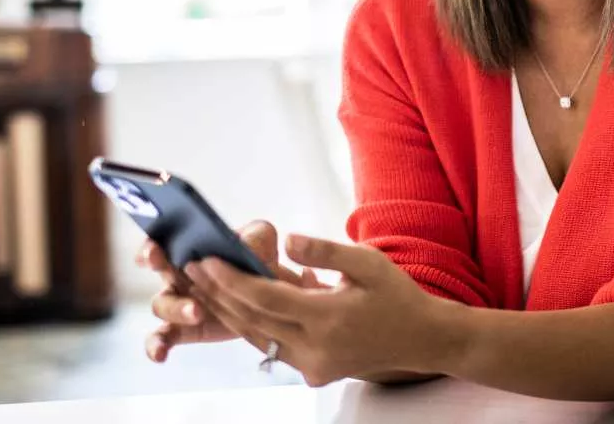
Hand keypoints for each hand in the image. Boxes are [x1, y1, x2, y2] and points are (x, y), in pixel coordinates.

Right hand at [136, 220, 325, 362]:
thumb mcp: (262, 238)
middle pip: (158, 269)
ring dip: (177, 309)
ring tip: (198, 313)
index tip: (155, 250)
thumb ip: (255, 236)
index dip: (152, 245)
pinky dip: (157, 346)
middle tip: (183, 269)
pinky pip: (162, 338)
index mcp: (188, 246)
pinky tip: (160, 355)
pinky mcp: (186, 329)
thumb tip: (245, 246)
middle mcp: (177, 273)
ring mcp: (178, 302)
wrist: (272, 293)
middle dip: (160, 270)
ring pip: (162, 305)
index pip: (161, 240)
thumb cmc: (259, 257)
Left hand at [184, 234, 455, 386]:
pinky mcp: (314, 373)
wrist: (421, 339)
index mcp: (327, 318)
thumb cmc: (396, 295)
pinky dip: (252, 325)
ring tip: (204, 284)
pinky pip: (273, 348)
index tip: (206, 259)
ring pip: (257, 337)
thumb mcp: (367, 262)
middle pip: (253, 320)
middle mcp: (315, 348)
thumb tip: (287, 239)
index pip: (265, 298)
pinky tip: (238, 305)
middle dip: (218, 293)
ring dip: (228, 311)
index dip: (230, 279)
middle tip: (192, 267)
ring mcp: (313, 365)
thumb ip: (325, 251)